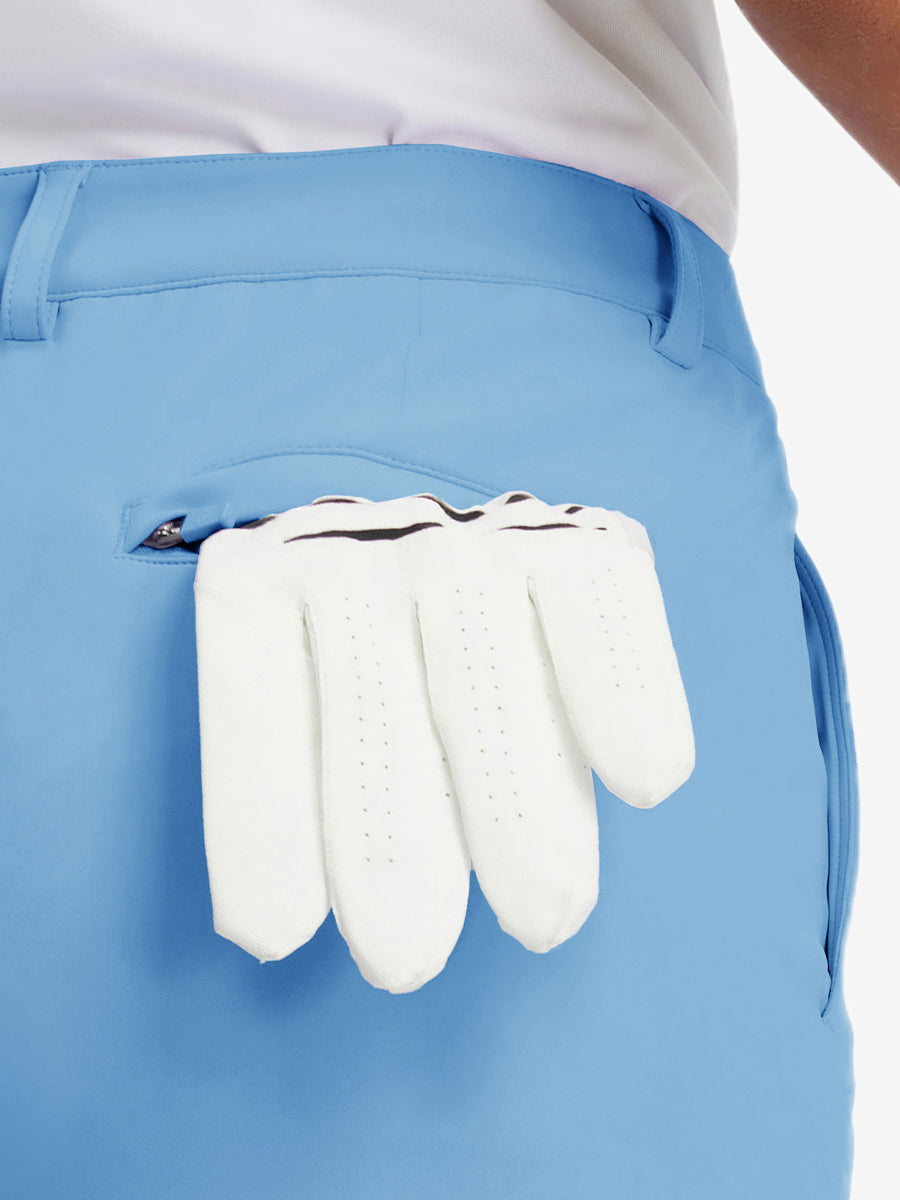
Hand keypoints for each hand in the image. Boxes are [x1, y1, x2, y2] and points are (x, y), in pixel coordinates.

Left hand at [192, 490, 694, 992]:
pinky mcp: (573, 538)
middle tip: (403, 964)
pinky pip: (602, 621)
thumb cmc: (367, 645)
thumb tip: (275, 929)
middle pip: (372, 712)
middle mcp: (361, 547)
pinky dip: (625, 696)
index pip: (256, 712)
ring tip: (542, 919)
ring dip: (515, 808)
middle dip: (388, 845)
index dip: (264, 829)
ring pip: (486, 686)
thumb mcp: (303, 684)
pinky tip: (645, 782)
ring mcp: (470, 538)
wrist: (440, 532)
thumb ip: (300, 772)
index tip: (276, 937)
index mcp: (265, 579)